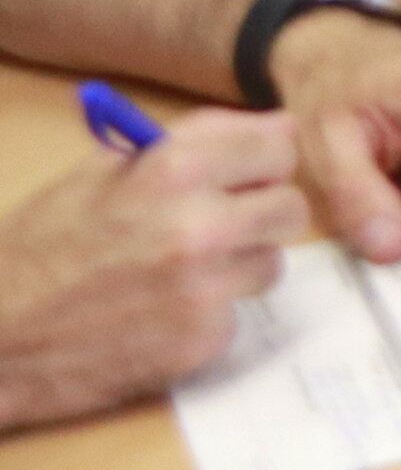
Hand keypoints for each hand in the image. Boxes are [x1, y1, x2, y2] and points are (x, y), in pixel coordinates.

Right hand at [0, 113, 305, 430]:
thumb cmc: (40, 247)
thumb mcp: (101, 173)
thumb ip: (189, 144)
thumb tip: (272, 128)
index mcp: (174, 170)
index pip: (279, 146)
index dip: (260, 163)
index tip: (246, 176)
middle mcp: (200, 225)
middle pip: (291, 208)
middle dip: (259, 215)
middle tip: (219, 227)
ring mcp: (204, 288)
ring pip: (269, 264)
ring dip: (237, 267)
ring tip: (176, 274)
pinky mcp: (201, 340)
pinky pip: (236, 315)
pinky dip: (207, 316)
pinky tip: (157, 316)